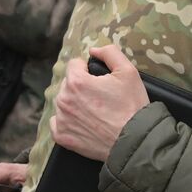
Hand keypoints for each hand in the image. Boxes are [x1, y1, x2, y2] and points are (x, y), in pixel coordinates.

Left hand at [49, 45, 148, 161]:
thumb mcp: (128, 71)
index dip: (89, 69)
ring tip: (95, 112)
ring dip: (75, 103)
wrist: (134, 141)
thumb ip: (109, 52)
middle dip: (82, 87)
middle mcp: (64, 100)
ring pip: (63, 102)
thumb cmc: (132, 106)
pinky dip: (68, 122)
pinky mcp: (62, 137)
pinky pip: (57, 123)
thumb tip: (94, 50)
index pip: (74, 64)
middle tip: (101, 98)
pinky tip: (83, 124)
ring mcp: (61, 119)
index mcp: (76, 82)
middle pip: (68, 84)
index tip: (100, 80)